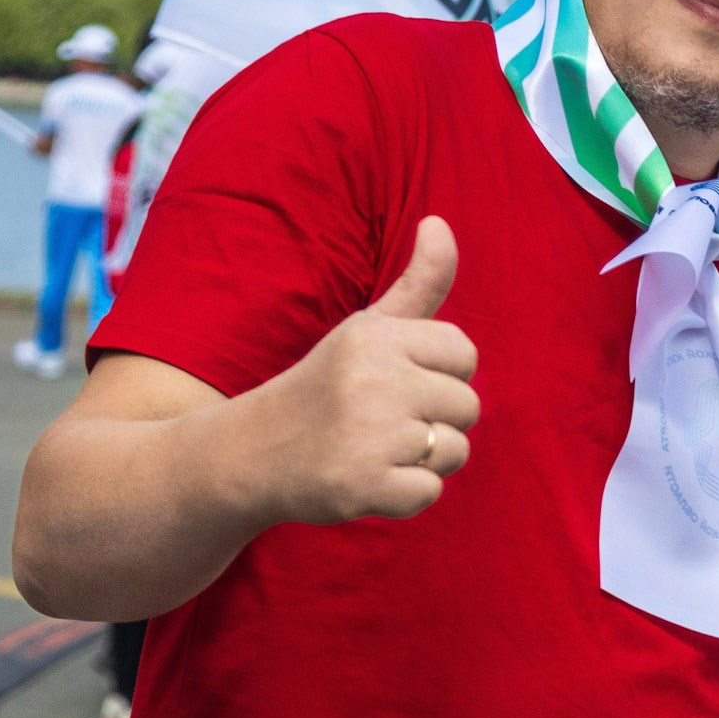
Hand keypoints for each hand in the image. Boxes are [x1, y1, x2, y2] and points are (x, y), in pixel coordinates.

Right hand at [245, 216, 479, 524]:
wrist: (250, 452)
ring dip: (424, 459)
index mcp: (376, 337)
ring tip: (375, 449)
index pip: (464, 354)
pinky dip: (406, 494)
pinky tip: (368, 478)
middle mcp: (374, 380)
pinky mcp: (366, 484)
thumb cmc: (327, 386)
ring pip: (455, 450)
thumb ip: (418, 284)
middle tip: (383, 422)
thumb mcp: (367, 328)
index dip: (440, 374)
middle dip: (436, 419)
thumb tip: (440, 223)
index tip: (399, 381)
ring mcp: (370, 435)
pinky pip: (431, 492)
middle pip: (468, 405)